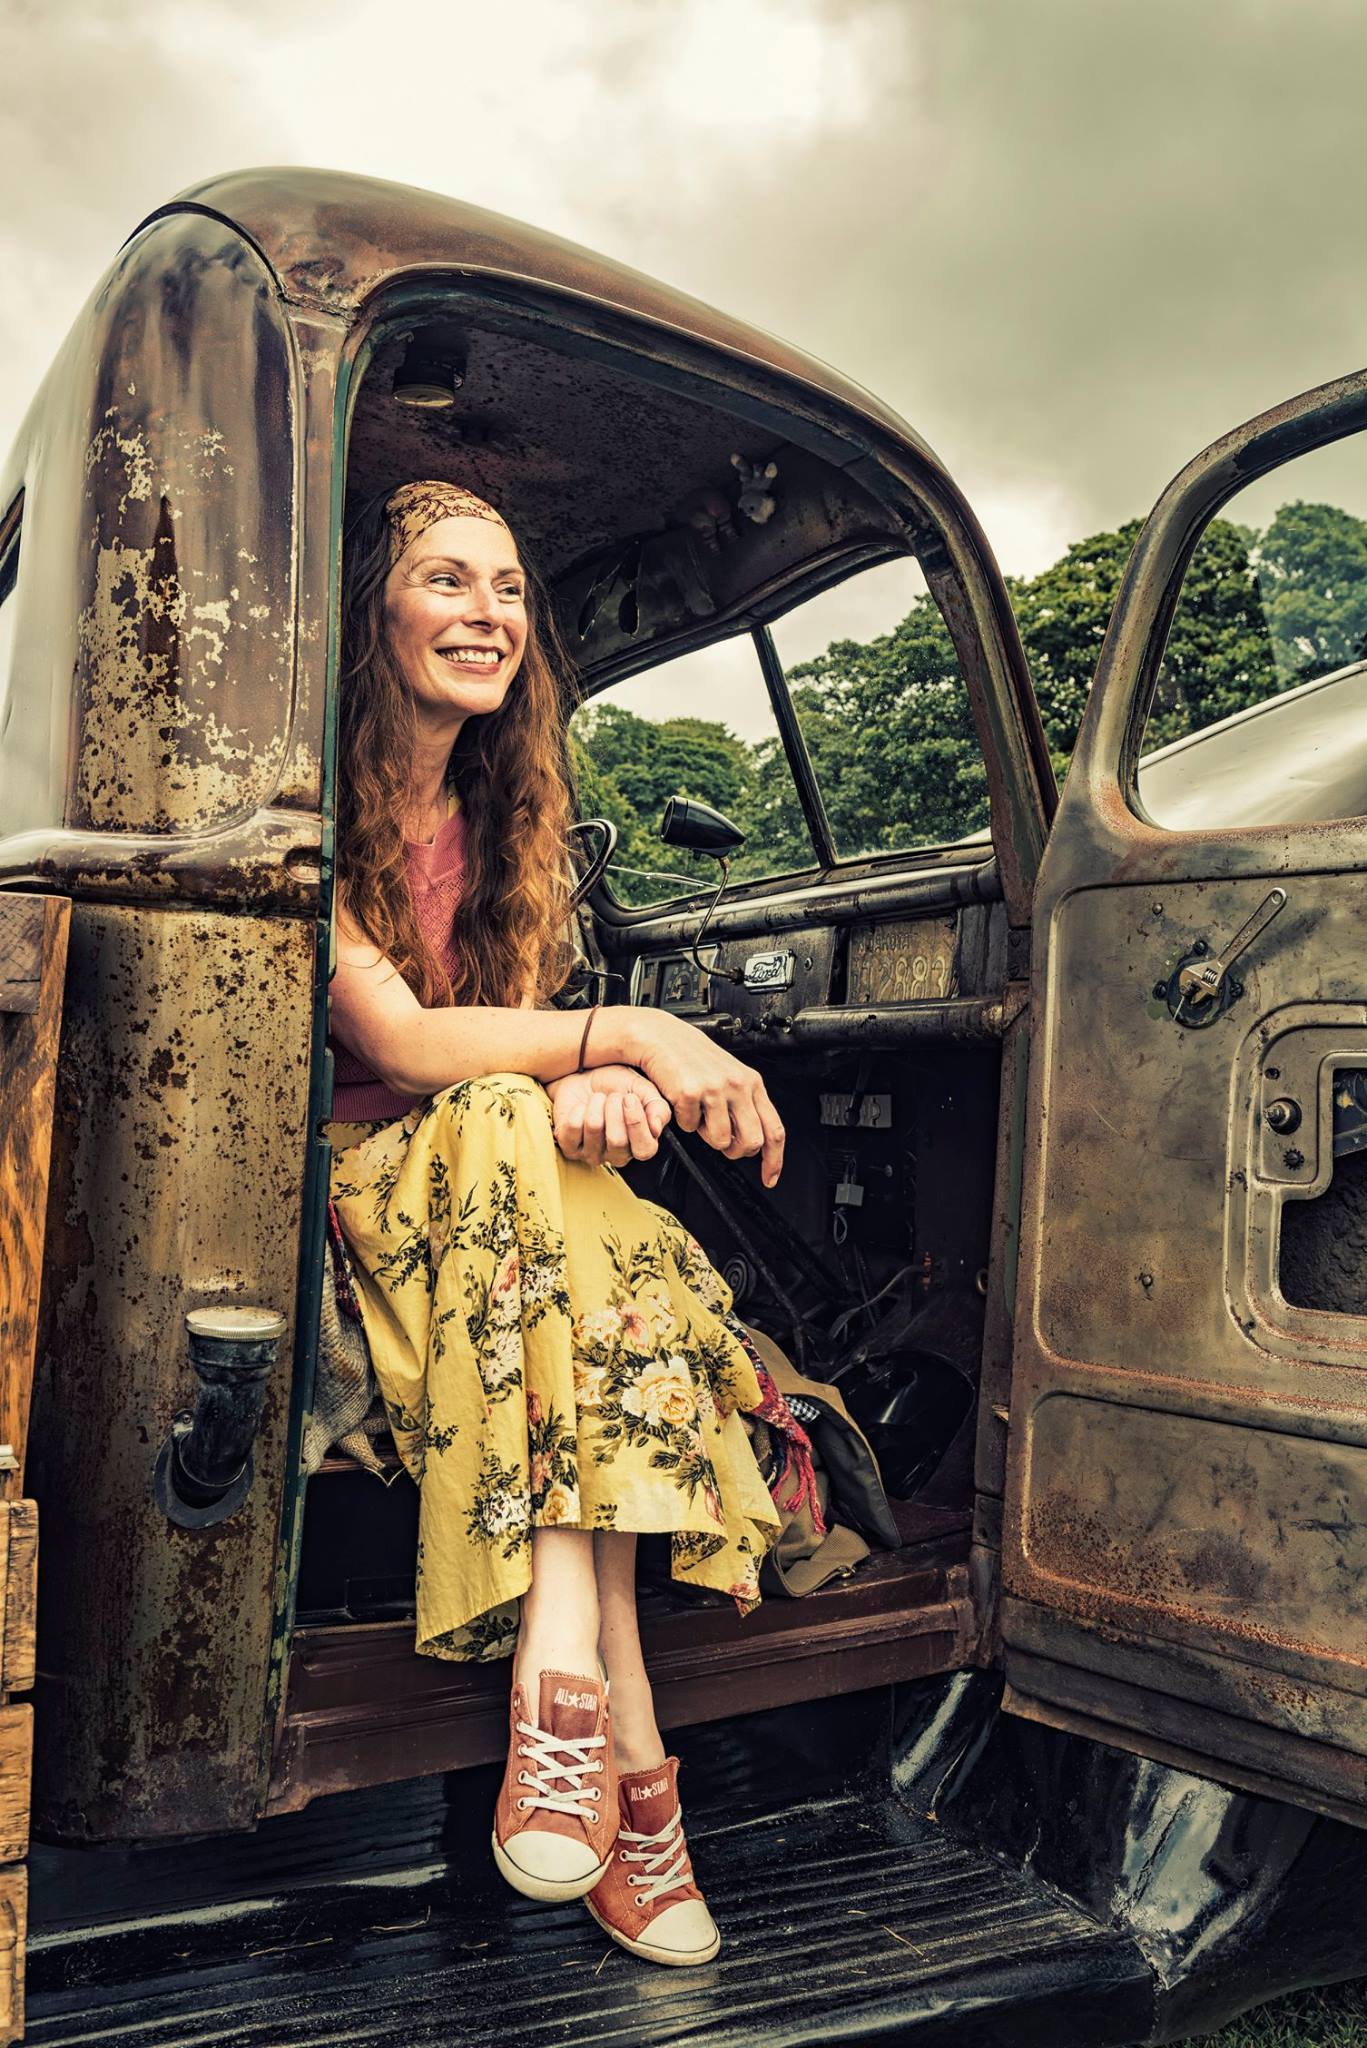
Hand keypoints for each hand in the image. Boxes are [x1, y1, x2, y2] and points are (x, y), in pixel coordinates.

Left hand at [546, 1064, 671, 1167]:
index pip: (644, 1150)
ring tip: (598, 1098)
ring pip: (594, 1130)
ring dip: (596, 1105)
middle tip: (612, 1096)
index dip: (637, 1123)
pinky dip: (577, 1110)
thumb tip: (656, 1127)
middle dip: (614, 1109)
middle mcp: (617, 1155)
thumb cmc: (616, 1086)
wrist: (585, 1076)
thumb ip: (658, 1108)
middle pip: (617, 1141)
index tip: (630, 1098)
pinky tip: (581, 1107)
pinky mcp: (569, 1147)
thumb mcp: (643, 1090)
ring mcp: (592, 1154)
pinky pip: (572, 1129)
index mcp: (640, 1144)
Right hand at [618, 1012, 784, 1186]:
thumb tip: (750, 1141)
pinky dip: (683, 1122)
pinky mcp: (691, 1092)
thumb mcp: (729, 1077)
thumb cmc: (693, 1058)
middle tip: (722, 1143)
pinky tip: (682, 1102)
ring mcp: (715, 1089)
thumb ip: (744, 1105)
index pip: (774, 1129)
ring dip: (705, 1136)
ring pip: (721, 1140)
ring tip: (698, 1114)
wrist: (662, 1037)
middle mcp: (738, 1085)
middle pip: (751, 1141)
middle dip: (735, 1151)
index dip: (774, 1160)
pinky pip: (689, 1128)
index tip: (770, 1177)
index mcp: (752, 1083)